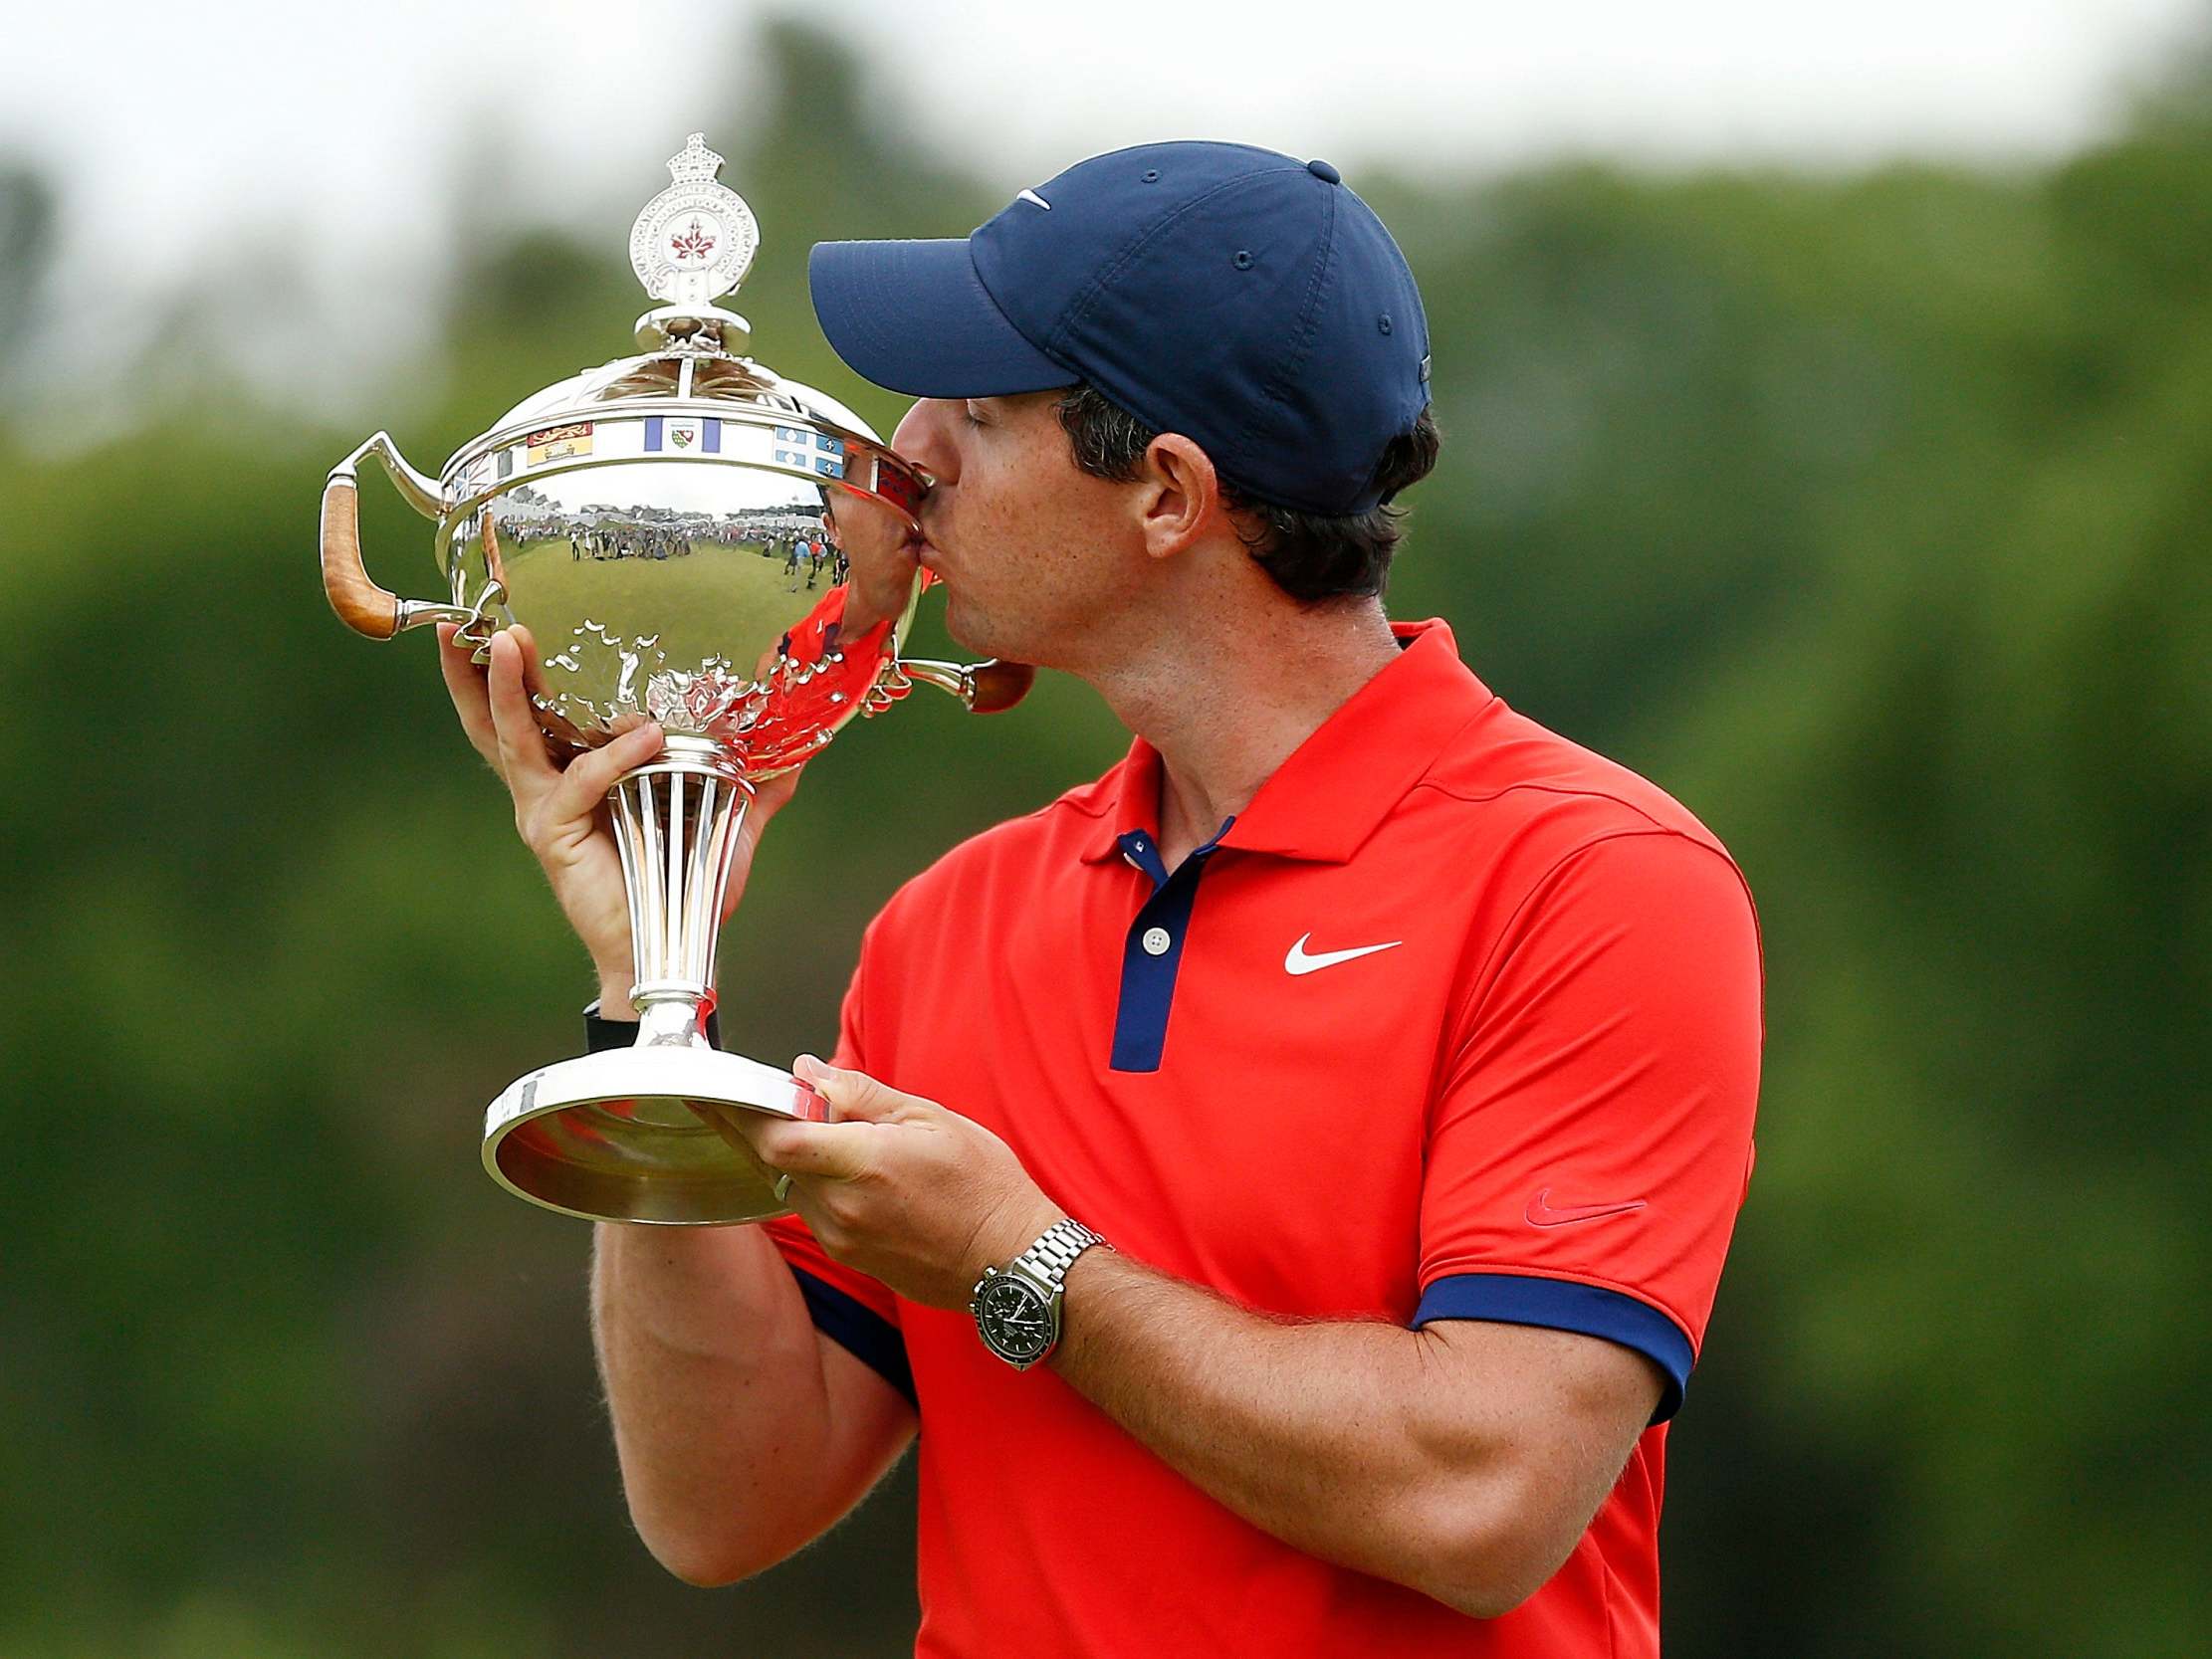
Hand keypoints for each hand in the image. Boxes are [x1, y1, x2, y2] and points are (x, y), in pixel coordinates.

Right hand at [436, 623, 800, 982]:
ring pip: (512, 738)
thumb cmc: (684, 881)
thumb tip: (798, 745)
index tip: (516, 613)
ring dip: (509, 688)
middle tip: (476, 617)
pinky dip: (613, 758)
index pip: (532, 710)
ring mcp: (543, 810)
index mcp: (572, 771)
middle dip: (480, 666)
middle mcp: (547, 785)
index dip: (515, 667)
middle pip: (495, 718)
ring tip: (513, 641)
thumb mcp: (726, 817)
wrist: (673, 941)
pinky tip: (646, 736)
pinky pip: (581, 784)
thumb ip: (755, 779)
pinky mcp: (553, 837)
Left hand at [730, 1057, 1065, 1310]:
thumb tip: (808, 1073)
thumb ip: (862, 1095)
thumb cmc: (984, 1186)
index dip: (741, 1113)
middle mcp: (843, 1207)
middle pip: (773, 1163)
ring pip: (791, 1187)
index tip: (718, 1091)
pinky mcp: (849, 1256)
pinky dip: (810, 1182)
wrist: (1010, 1260)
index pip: (778, 1139)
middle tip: (732, 1100)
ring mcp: (843, 1238)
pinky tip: (831, 1165)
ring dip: (786, 1157)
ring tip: (797, 1126)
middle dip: (753, 1129)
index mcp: (864, 1164)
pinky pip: (813, 1211)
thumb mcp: (931, 1119)